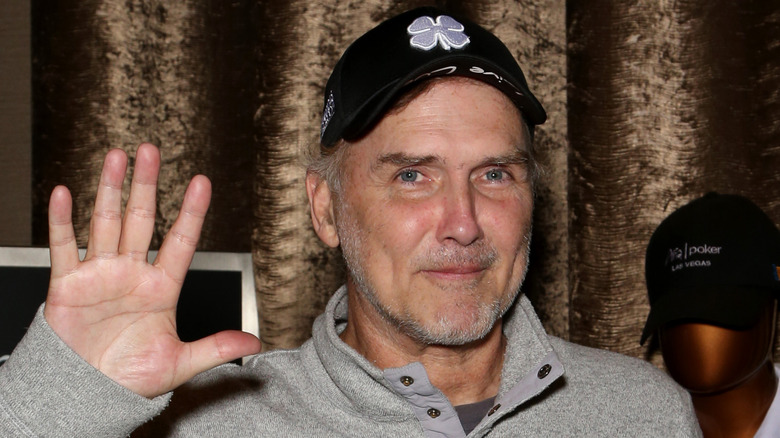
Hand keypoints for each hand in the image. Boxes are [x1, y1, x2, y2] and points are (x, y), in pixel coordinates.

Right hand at [43, 143, 260, 397]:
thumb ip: (215, 348)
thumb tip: (254, 342)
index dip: (192, 212)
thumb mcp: (180, 363)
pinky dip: (62, 222)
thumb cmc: (131, 378)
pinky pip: (63, 248)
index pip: (181, 241)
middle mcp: (132, 274)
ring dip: (110, 189)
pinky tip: (65, 194)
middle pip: (141, 219)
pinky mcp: (68, 285)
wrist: (88, 394)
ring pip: (106, 223)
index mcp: (161, 288)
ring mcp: (100, 275)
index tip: (202, 182)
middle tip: (151, 150)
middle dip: (147, 184)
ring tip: (116, 157)